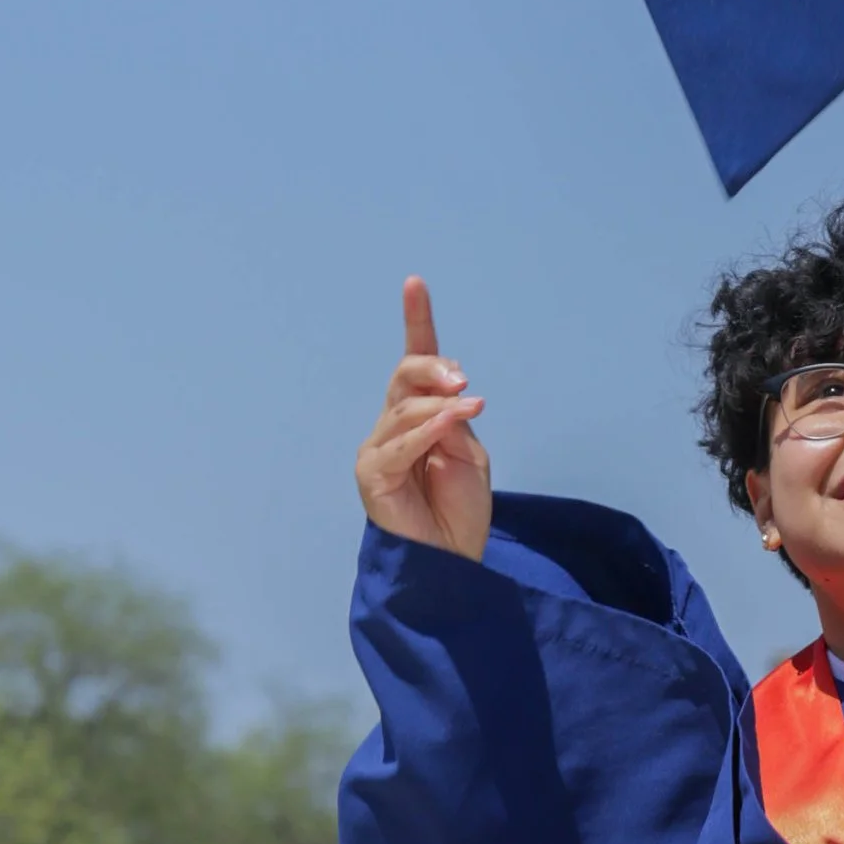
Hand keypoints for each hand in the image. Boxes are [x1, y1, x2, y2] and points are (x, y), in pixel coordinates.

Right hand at [356, 276, 490, 559]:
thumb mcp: (468, 456)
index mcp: (418, 417)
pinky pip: (399, 442)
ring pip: (404, 408)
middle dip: (434, 368)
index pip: (416, 364)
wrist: (451, 560)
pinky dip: (427, 430)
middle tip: (463, 381)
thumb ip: (454, 424)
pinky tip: (450, 425)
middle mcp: (393, 426)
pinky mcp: (372, 473)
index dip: (417, 322)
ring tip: (472, 408)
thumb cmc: (459, 510)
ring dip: (441, 405)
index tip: (415, 283)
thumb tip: (445, 399)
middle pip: (405, 376)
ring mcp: (378, 448)